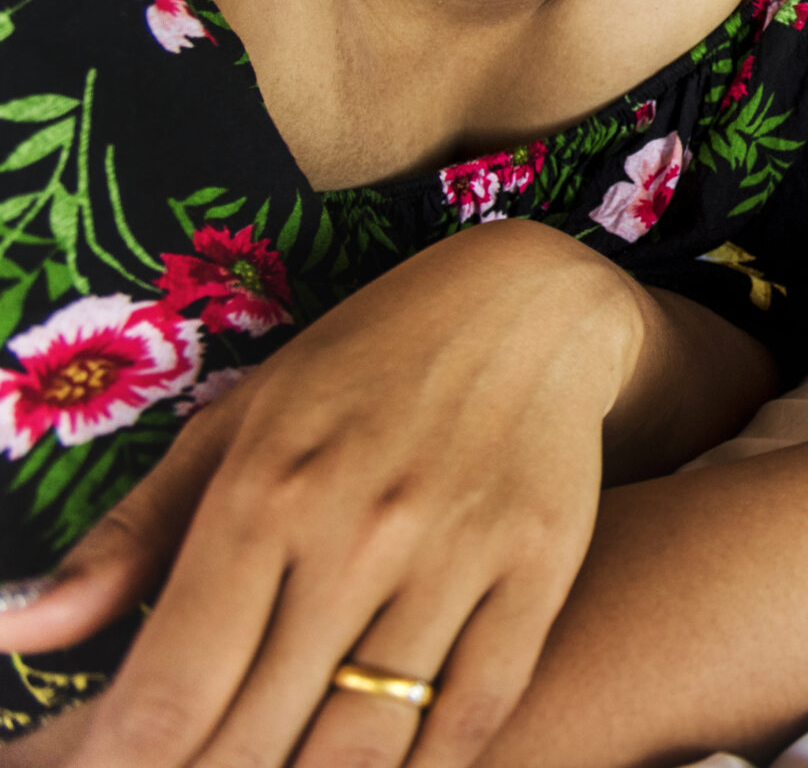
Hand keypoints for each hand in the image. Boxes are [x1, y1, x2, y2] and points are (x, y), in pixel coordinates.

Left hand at [0, 220, 646, 767]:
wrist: (533, 303)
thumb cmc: (362, 365)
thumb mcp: (234, 423)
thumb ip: (130, 539)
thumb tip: (18, 634)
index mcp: (265, 490)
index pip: (169, 692)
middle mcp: (358, 529)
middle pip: (256, 737)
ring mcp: (457, 553)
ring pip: (365, 744)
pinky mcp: (538, 567)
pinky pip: (473, 713)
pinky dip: (425, 767)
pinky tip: (388, 767)